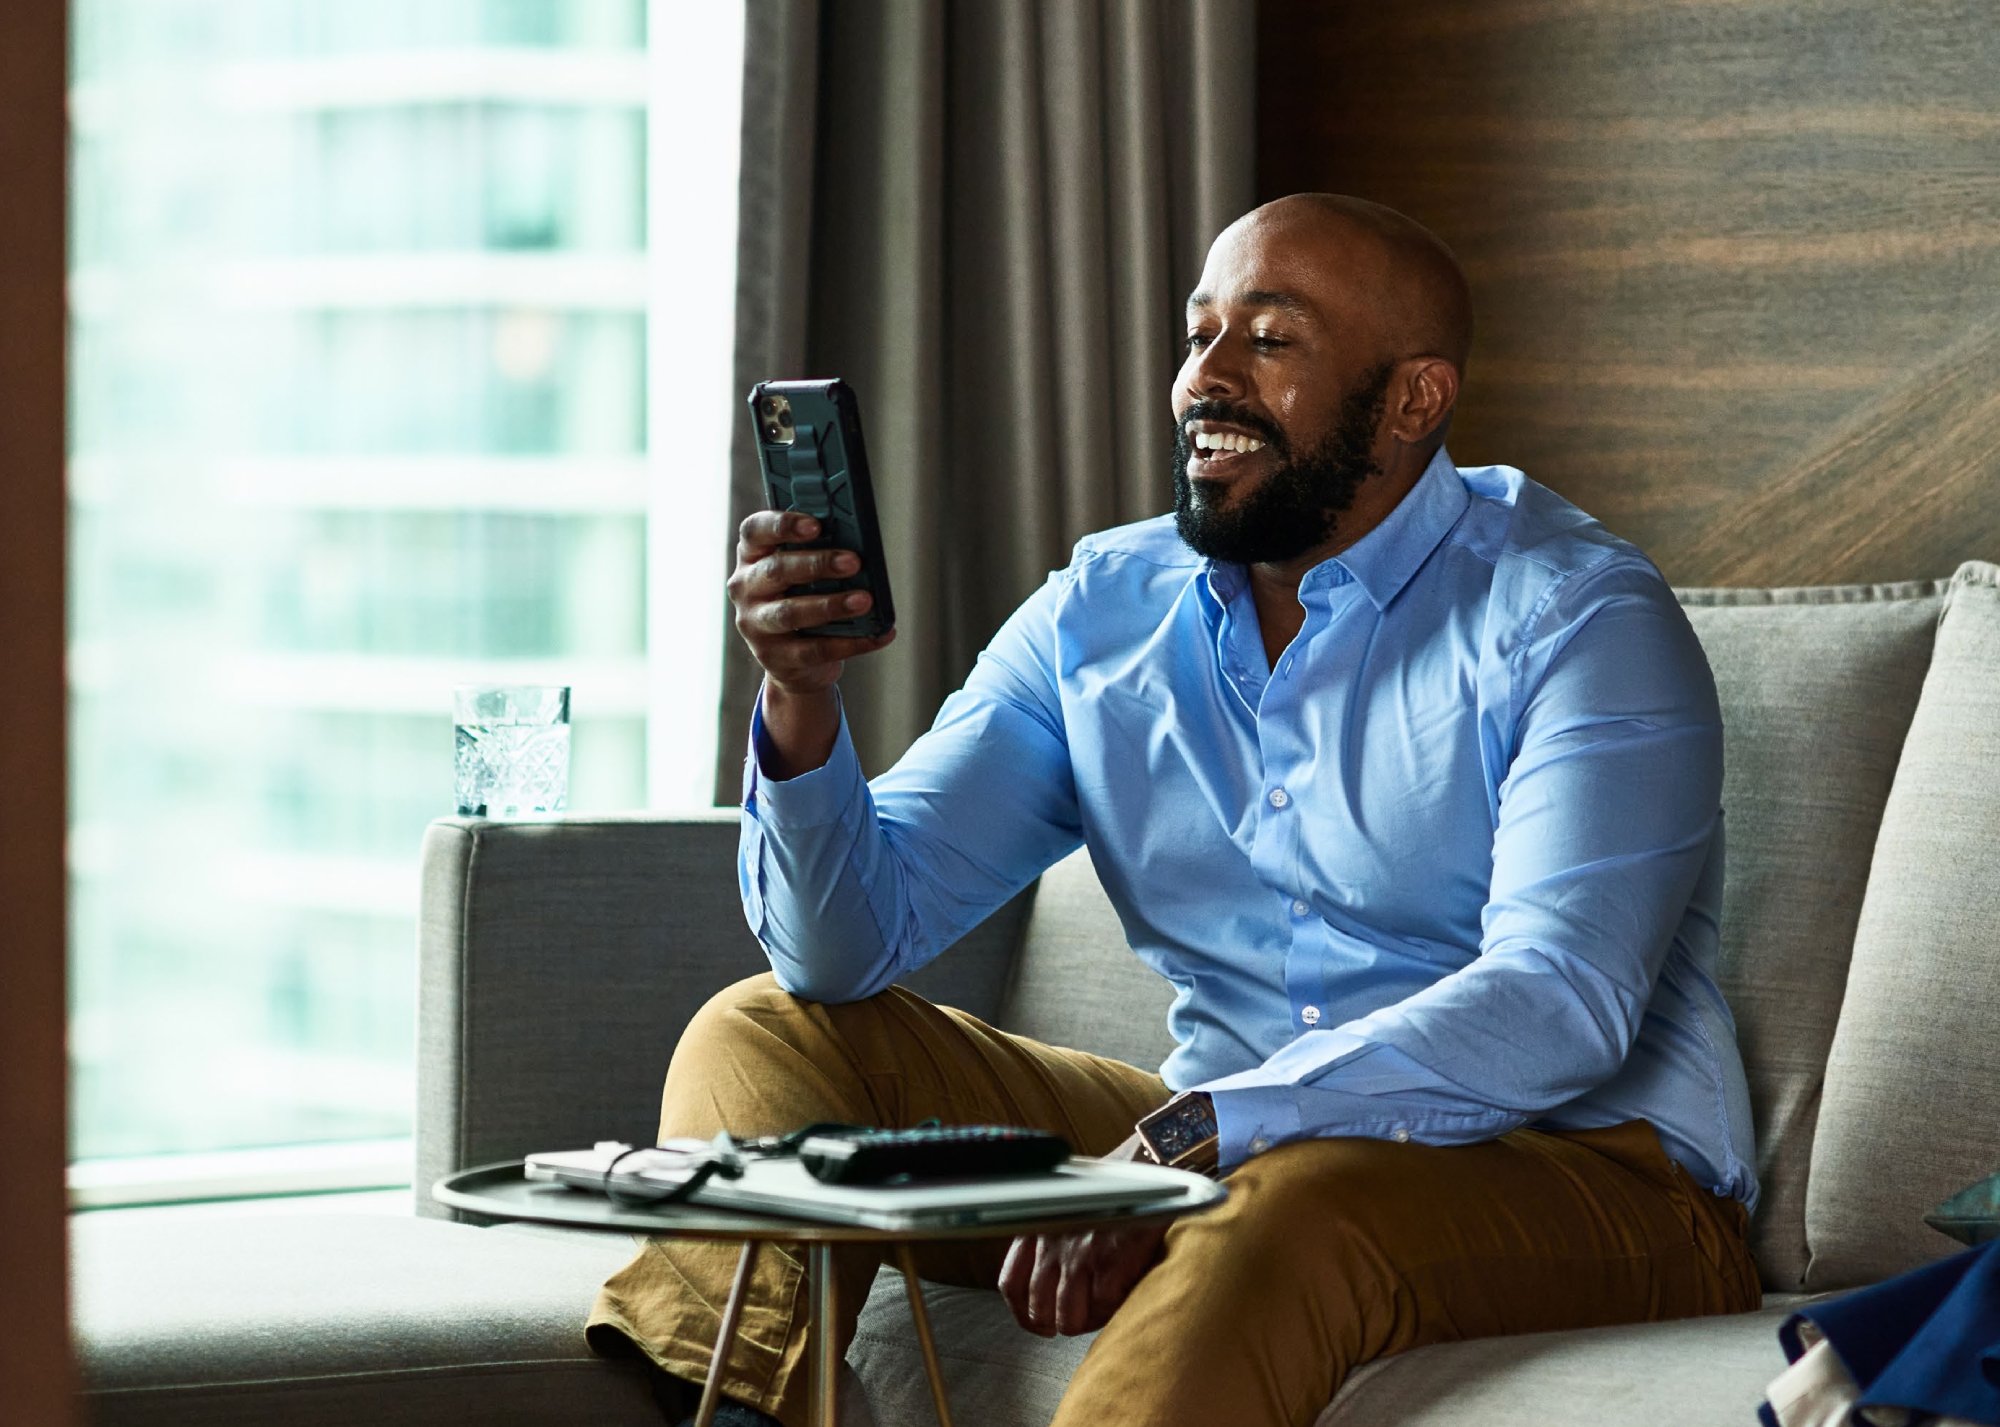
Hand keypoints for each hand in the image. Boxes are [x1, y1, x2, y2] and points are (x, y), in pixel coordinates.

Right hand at [726, 510, 894, 697]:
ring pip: (791, 613)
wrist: (793, 662)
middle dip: (817, 564)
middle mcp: (745, 588)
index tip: (815, 525)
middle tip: (853, 562)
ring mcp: (755, 624)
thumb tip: (861, 545)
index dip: (783, 524)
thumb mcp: (803, 573)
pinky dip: (850, 642)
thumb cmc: (803, 599)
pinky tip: (877, 634)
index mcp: (752, 556)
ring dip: (831, 605)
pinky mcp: (774, 657)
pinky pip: (814, 649)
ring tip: (865, 600)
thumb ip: (820, 554)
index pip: (755, 530)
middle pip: (777, 570)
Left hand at [997, 1133, 1168, 1336]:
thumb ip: (1052, 1240)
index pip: (1012, 1283)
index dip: (1023, 1313)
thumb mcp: (1068, 1208)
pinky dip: (1113, 1311)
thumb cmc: (1112, 1193)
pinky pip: (1103, 1308)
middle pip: (1038, 1309)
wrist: (1150, 1173)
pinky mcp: (1109, 1264)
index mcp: (1038, 1228)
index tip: (1038, 1324)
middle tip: (1078, 1320)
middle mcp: (1052, 1244)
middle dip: (1058, 1322)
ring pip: (1069, 1319)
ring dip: (1086, 1322)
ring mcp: (1079, 1256)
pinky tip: (1123, 1296)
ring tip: (1103, 1310)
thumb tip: (1049, 1286)